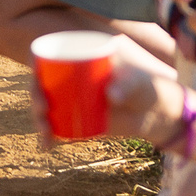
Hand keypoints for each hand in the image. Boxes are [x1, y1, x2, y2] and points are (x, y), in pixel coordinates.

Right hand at [30, 34, 182, 148]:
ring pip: (47, 103)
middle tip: (43, 107)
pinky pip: (57, 123)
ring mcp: (76, 96)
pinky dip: (49, 134)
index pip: (54, 51)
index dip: (37, 59)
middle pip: (44, 79)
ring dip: (38, 116)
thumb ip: (129, 85)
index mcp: (86, 54)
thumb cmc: (151, 89)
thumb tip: (110, 96)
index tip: (35, 72)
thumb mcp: (141, 84)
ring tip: (45, 130)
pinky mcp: (79, 117)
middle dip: (35, 93)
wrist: (159, 115)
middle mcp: (75, 74)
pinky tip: (47, 145)